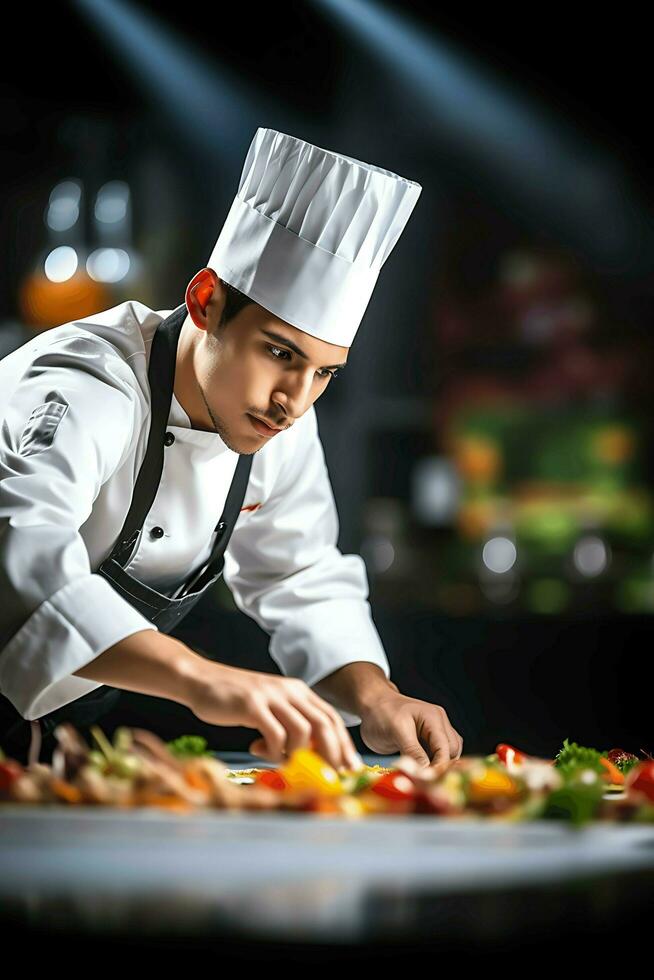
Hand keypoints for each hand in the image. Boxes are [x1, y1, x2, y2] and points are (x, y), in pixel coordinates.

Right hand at [189, 662, 361, 771]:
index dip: (344, 744)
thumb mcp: (271, 706)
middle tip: (329, 776)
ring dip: (296, 754)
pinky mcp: (252, 704)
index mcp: (298, 691)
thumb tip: (311, 756)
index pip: (331, 718)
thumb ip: (290, 723)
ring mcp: (271, 696)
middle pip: (324, 725)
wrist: (201, 680)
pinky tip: (258, 749)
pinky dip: (273, 751)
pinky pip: (275, 734)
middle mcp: (289, 690)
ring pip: (302, 731)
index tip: (350, 768)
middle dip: (332, 754)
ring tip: (280, 760)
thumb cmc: (236, 700)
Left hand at [358, 690, 462, 774]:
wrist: (371, 704)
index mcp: (433, 717)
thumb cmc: (380, 713)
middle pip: (452, 752)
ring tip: (423, 779)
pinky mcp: (427, 740)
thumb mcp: (395, 731)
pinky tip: (422, 772)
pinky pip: (438, 755)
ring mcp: (434, 731)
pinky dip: (433, 765)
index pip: (445, 747)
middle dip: (441, 768)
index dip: (440, 767)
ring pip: (448, 755)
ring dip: (439, 767)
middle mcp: (439, 723)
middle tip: (425, 784)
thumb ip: (413, 750)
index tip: (429, 783)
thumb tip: (427, 772)